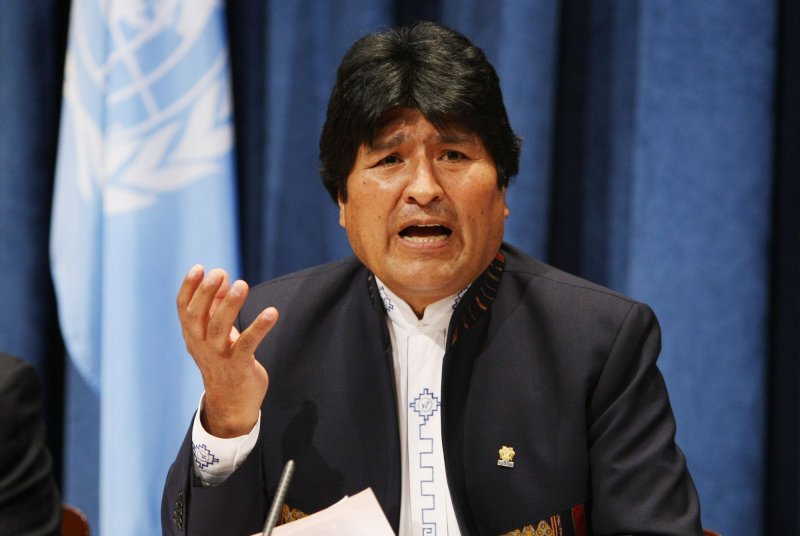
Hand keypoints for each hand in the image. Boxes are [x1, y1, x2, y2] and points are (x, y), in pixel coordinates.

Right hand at [177, 265, 277, 437]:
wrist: (231, 404)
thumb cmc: (224, 362)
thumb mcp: (218, 334)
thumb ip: (218, 306)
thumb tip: (223, 277)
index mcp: (193, 336)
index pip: (184, 309)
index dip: (189, 288)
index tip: (199, 268)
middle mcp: (201, 345)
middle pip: (198, 316)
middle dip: (206, 293)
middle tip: (219, 273)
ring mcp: (219, 357)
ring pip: (220, 328)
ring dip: (230, 305)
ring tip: (242, 284)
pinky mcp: (239, 366)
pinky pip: (247, 344)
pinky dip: (259, 327)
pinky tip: (272, 312)